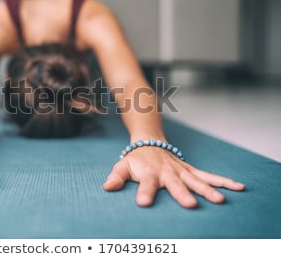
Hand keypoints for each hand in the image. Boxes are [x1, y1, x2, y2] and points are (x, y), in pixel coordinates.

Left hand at [103, 147, 244, 207]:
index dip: (144, 192)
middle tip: (190, 205)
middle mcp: (167, 171)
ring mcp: (181, 170)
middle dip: (182, 193)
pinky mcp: (190, 170)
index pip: (146, 183)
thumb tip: (107, 187)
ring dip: (208, 189)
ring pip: (196, 180)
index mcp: (149, 172)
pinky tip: (238, 187)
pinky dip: (222, 181)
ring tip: (220, 200)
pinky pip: (208, 175)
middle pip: (175, 183)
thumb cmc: (135, 159)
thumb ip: (116, 177)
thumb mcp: (122, 166)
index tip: (143, 203)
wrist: (149, 142)